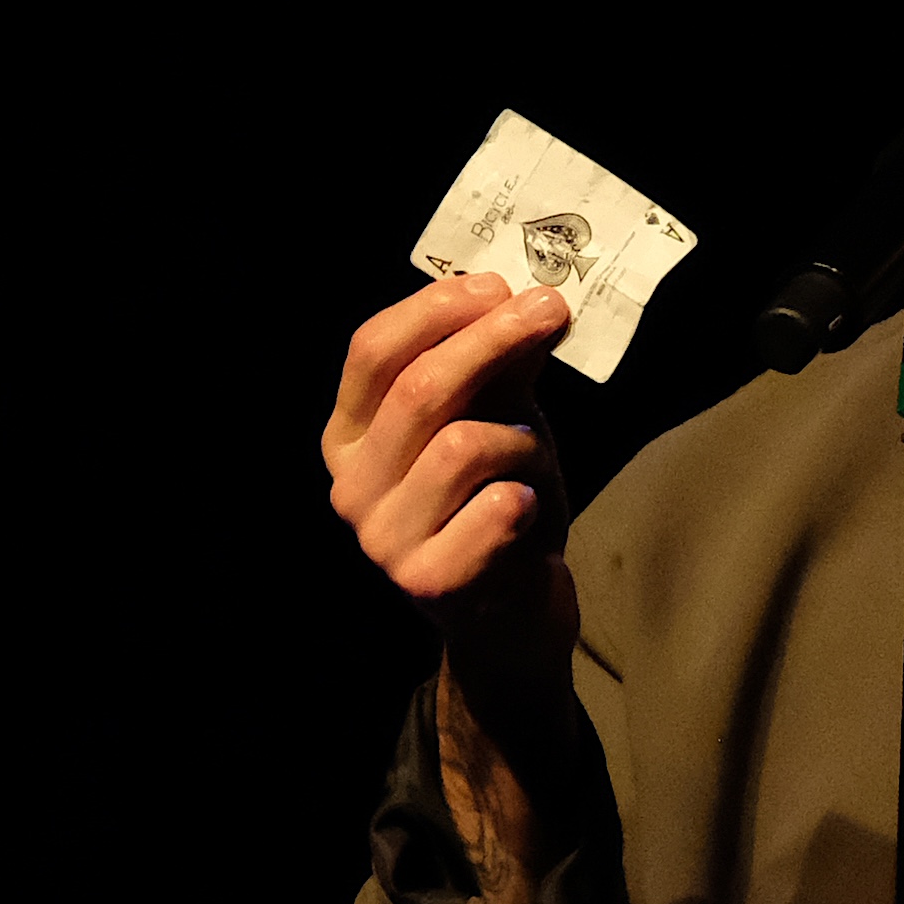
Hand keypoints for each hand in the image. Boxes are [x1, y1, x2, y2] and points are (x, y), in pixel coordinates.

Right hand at [323, 271, 581, 903]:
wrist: (515, 618)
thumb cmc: (500, 508)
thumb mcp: (501, 422)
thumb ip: (502, 367)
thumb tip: (526, 300)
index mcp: (351, 436)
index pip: (373, 351)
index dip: (439, 309)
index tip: (503, 285)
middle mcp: (351, 486)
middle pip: (420, 387)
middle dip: (495, 339)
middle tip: (551, 311)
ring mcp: (383, 539)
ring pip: (461, 445)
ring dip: (520, 440)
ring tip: (532, 462)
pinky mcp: (427, 583)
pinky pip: (491, 509)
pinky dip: (524, 497)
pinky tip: (526, 510)